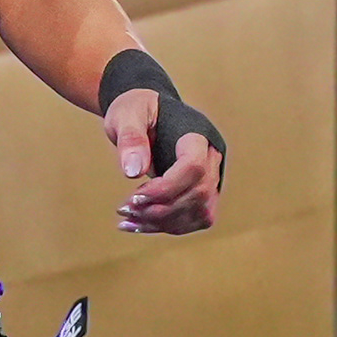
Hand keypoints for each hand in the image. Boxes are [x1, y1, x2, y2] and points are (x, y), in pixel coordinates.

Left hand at [105, 89, 221, 233]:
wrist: (146, 112)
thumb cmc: (137, 109)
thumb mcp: (127, 115)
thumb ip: (130, 138)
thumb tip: (134, 171)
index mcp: (198, 132)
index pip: (194, 166)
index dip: (167, 187)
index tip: (135, 195)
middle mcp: (212, 155)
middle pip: (199, 193)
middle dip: (161, 209)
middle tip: (125, 209)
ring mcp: (211, 175)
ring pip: (200, 212)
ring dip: (163, 222)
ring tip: (127, 219)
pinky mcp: (203, 192)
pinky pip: (194, 219)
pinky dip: (166, 226)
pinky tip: (138, 224)